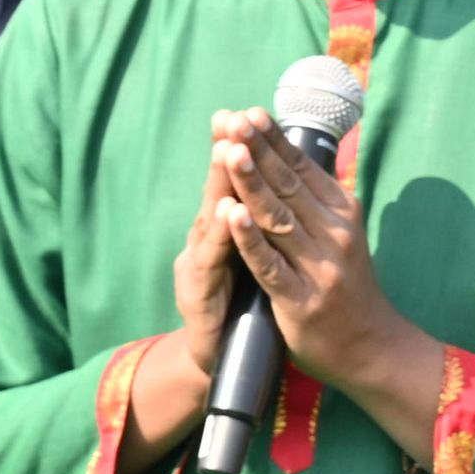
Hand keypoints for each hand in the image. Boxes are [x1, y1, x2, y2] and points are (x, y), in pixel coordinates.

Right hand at [166, 130, 252, 381]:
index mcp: (220, 230)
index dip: (238, 147)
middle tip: (230, 117)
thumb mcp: (250, 258)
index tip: (246, 110)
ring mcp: (197, 268)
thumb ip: (255, 223)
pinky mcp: (199, 297)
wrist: (218, 362)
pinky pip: (212, 262)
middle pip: (217, 190)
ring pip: (211, 219)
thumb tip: (277, 184)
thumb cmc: (238, 308)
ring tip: (229, 150)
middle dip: (227, 152)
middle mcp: (204, 242)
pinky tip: (226, 212)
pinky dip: (220, 236)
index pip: (230, 181)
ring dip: (221, 184)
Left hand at [213, 111, 433, 421]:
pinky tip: (230, 214)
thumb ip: (316, 200)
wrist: (371, 347)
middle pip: (288, 186)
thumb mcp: (339, 235)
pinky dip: (249, 237)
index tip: (249, 113)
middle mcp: (334, 234)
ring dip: (251, 183)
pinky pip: (270, 264)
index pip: (302, 169)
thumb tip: (291, 153)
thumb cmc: (346, 287)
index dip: (274, 140)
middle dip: (258, 151)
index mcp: (341, 213)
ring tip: (228, 152)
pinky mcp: (301, 300)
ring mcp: (319, 267)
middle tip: (233, 120)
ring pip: (277, 218)